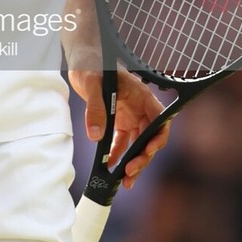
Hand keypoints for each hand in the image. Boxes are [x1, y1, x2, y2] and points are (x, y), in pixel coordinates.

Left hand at [69, 65, 169, 189]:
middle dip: (142, 157)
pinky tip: (111, 167)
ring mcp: (130, 116)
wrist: (83, 60)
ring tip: (125, 180)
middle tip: (130, 173)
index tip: (148, 151)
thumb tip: (97, 136)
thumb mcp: (92, 83)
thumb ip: (96, 108)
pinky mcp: (118, 121)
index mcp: (142, 96)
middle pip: (149, 137)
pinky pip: (121, 142)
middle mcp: (140, 108)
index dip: (157, 138)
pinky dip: (117, 155)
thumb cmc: (92, 64)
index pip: (159, 120)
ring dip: (132, 162)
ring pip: (137, 144)